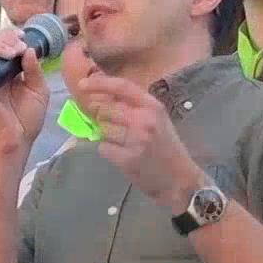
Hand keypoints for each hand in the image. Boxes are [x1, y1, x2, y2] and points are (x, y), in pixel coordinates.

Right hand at [0, 28, 49, 156]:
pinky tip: (5, 55)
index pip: (5, 48)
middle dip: (6, 38)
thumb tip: (29, 50)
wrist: (17, 139)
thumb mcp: (39, 91)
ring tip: (14, 48)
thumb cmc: (26, 120)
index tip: (23, 37)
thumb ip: (34, 70)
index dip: (12, 38)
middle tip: (19, 42)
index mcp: (9, 73)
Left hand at [67, 66, 204, 210]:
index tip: (82, 84)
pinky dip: (107, 150)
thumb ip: (134, 107)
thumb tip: (101, 96)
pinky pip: (103, 147)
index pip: (122, 86)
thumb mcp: (158, 120)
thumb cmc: (167, 148)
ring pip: (102, 129)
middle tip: (110, 126)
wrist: (180, 179)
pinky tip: (121, 155)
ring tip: (122, 143)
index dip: (99, 83)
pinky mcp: (128, 158)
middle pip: (106, 109)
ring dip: (105, 135)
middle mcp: (145, 120)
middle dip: (101, 117)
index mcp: (153, 107)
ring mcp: (136, 139)